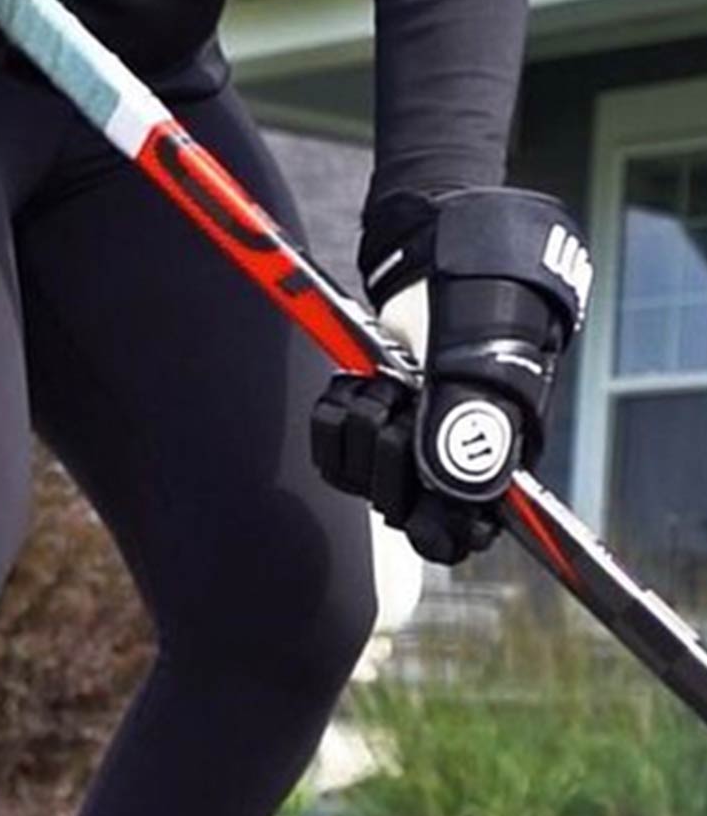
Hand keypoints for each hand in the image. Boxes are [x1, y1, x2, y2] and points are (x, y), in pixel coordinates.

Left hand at [312, 187, 591, 564]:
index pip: (458, 536)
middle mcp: (438, 472)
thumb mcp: (481, 363)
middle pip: (396, 507)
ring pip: (357, 479)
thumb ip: (472, 427)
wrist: (437, 279)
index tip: (428, 507)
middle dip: (391, 448)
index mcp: (485, 469)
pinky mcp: (354, 437)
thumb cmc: (477, 316)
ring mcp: (394, 456)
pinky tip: (357, 383)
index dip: (440, 531)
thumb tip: (459, 491)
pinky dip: (335, 411)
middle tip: (406, 398)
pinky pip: (328, 449)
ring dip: (364, 420)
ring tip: (387, 380)